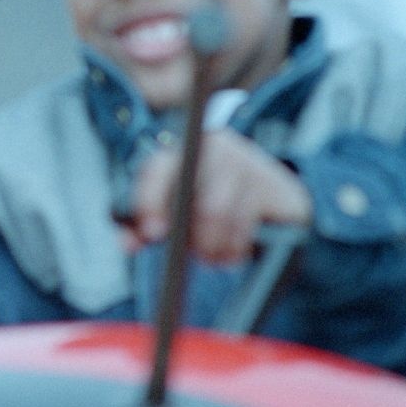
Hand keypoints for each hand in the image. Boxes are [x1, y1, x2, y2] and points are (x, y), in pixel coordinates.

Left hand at [125, 129, 311, 265]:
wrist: (275, 200)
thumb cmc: (211, 207)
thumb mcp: (177, 213)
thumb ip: (144, 227)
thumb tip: (127, 244)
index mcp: (186, 151)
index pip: (159, 169)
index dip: (150, 201)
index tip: (153, 234)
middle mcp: (218, 148)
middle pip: (192, 196)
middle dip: (191, 237)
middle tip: (196, 257)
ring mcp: (251, 163)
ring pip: (219, 213)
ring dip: (214, 248)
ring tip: (215, 258)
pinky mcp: (278, 187)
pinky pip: (249, 224)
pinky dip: (237, 247)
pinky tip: (235, 252)